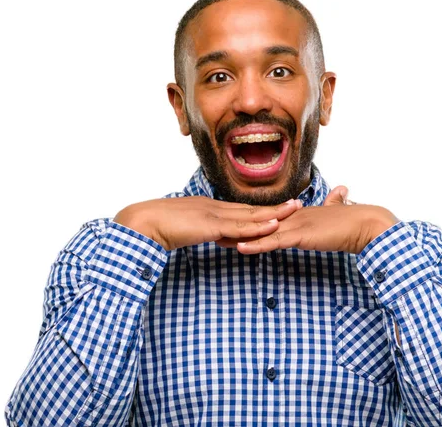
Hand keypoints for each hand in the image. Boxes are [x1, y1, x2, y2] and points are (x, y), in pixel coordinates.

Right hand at [113, 196, 301, 249]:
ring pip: (251, 215)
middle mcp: (215, 207)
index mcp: (209, 208)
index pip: (240, 210)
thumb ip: (202, 232)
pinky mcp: (212, 225)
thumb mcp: (186, 229)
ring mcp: (215, 214)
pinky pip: (240, 227)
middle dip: (275, 208)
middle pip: (251, 208)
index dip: (261, 210)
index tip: (278, 209)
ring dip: (275, 213)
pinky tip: (274, 225)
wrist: (145, 223)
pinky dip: (259, 226)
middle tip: (296, 203)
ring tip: (294, 209)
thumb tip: (215, 237)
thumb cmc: (159, 227)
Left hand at [217, 186, 398, 254]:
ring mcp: (297, 224)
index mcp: (301, 213)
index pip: (271, 217)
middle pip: (260, 222)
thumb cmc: (356, 222)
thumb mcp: (341, 213)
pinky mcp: (302, 235)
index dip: (251, 220)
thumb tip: (340, 192)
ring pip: (262, 231)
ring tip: (217, 239)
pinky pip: (275, 241)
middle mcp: (295, 216)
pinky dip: (256, 245)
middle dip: (238, 226)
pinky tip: (240, 247)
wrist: (367, 224)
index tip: (234, 222)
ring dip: (240, 236)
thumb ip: (336, 204)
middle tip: (215, 229)